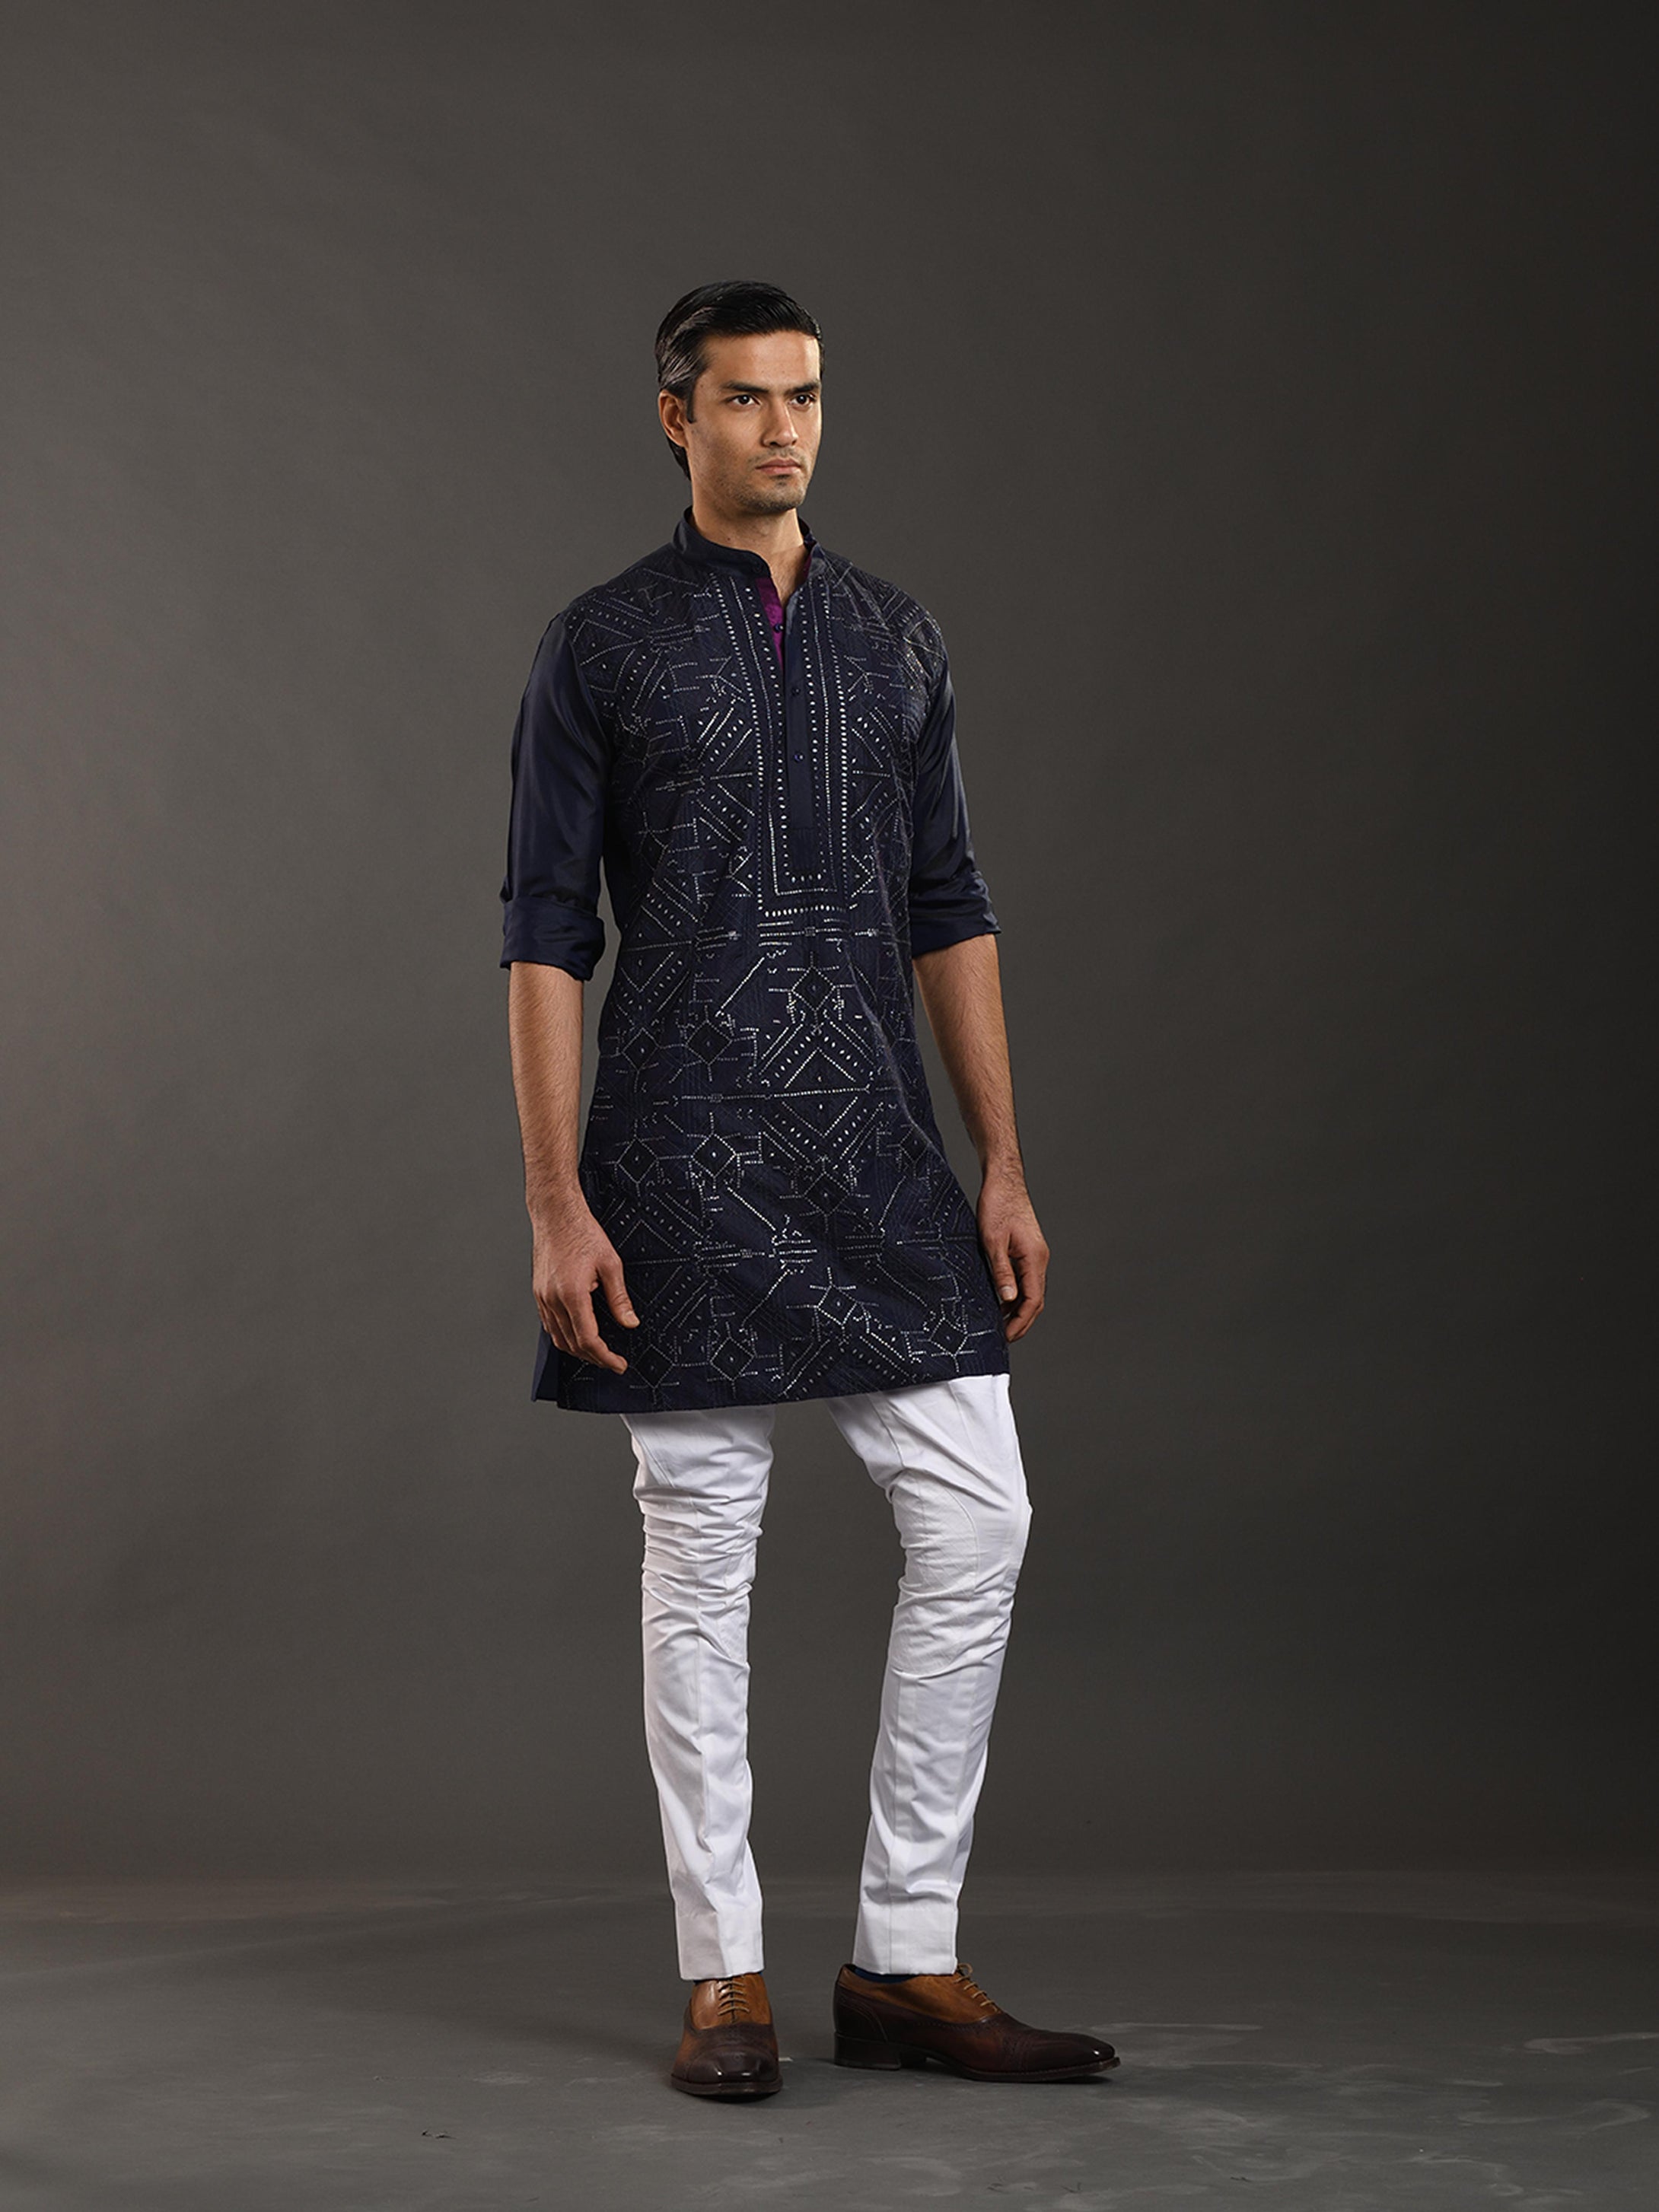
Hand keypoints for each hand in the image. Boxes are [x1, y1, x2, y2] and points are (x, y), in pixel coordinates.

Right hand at [530, 1200, 639, 1372]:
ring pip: (558, 1338)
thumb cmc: (582, 1233)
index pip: (588, 1340)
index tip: (618, 1364)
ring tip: (598, 1352)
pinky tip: (578, 1334)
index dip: (605, 1357)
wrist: (556, 1214)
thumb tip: (630, 1323)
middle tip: (613, 1361)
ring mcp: (542, 1298)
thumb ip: (619, 1298)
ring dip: (578, 1350)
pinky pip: (549, 1325)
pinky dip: (564, 1336)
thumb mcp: (610, 1264)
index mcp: (572, 1294)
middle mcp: (553, 1300)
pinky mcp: (538, 1293)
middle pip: (572, 1344)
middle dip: (594, 1358)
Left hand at [977, 1170, 1047, 1342]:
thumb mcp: (992, 1241)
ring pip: (1031, 1291)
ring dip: (1018, 1310)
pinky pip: (1025, 1279)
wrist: (1003, 1180)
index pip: (1033, 1300)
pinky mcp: (1027, 1250)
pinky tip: (1001, 1301)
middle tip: (1002, 1338)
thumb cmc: (997, 1205)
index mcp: (1034, 1259)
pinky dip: (1015, 1295)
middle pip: (1035, 1300)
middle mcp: (1039, 1259)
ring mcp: (1035, 1255)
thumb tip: (1008, 1300)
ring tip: (999, 1325)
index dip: (1020, 1322)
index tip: (1005, 1337)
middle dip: (1021, 1322)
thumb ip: (1001, 1272)